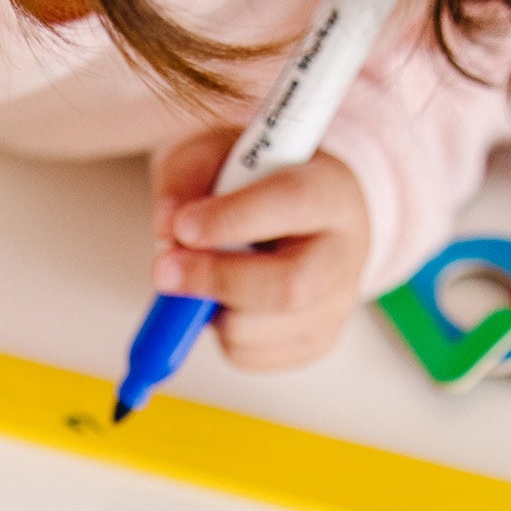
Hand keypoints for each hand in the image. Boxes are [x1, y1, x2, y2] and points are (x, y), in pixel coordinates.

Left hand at [150, 129, 371, 369]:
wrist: (306, 217)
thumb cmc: (259, 181)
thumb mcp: (219, 153)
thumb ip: (187, 176)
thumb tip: (167, 230)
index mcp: (330, 191)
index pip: (291, 203)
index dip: (232, 218)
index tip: (182, 226)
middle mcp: (345, 254)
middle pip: (288, 287)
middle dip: (216, 281)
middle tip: (165, 271)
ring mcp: (336, 307)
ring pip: (256, 330)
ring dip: (209, 309)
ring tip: (203, 277)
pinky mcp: (316, 344)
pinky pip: (247, 356)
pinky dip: (217, 333)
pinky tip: (225, 301)